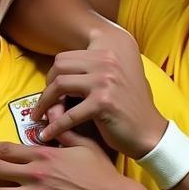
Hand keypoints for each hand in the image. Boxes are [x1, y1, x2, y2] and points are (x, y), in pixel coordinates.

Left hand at [33, 26, 165, 157]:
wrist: (149, 132)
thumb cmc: (128, 108)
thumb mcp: (113, 79)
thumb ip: (90, 70)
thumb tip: (57, 70)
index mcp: (107, 54)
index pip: (64, 57)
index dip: (52, 75)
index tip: (49, 90)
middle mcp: (106, 63)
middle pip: (59, 68)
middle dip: (46, 87)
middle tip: (43, 103)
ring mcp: (105, 82)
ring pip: (59, 86)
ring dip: (44, 104)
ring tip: (39, 116)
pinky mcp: (103, 104)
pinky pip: (68, 115)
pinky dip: (55, 127)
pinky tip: (47, 135)